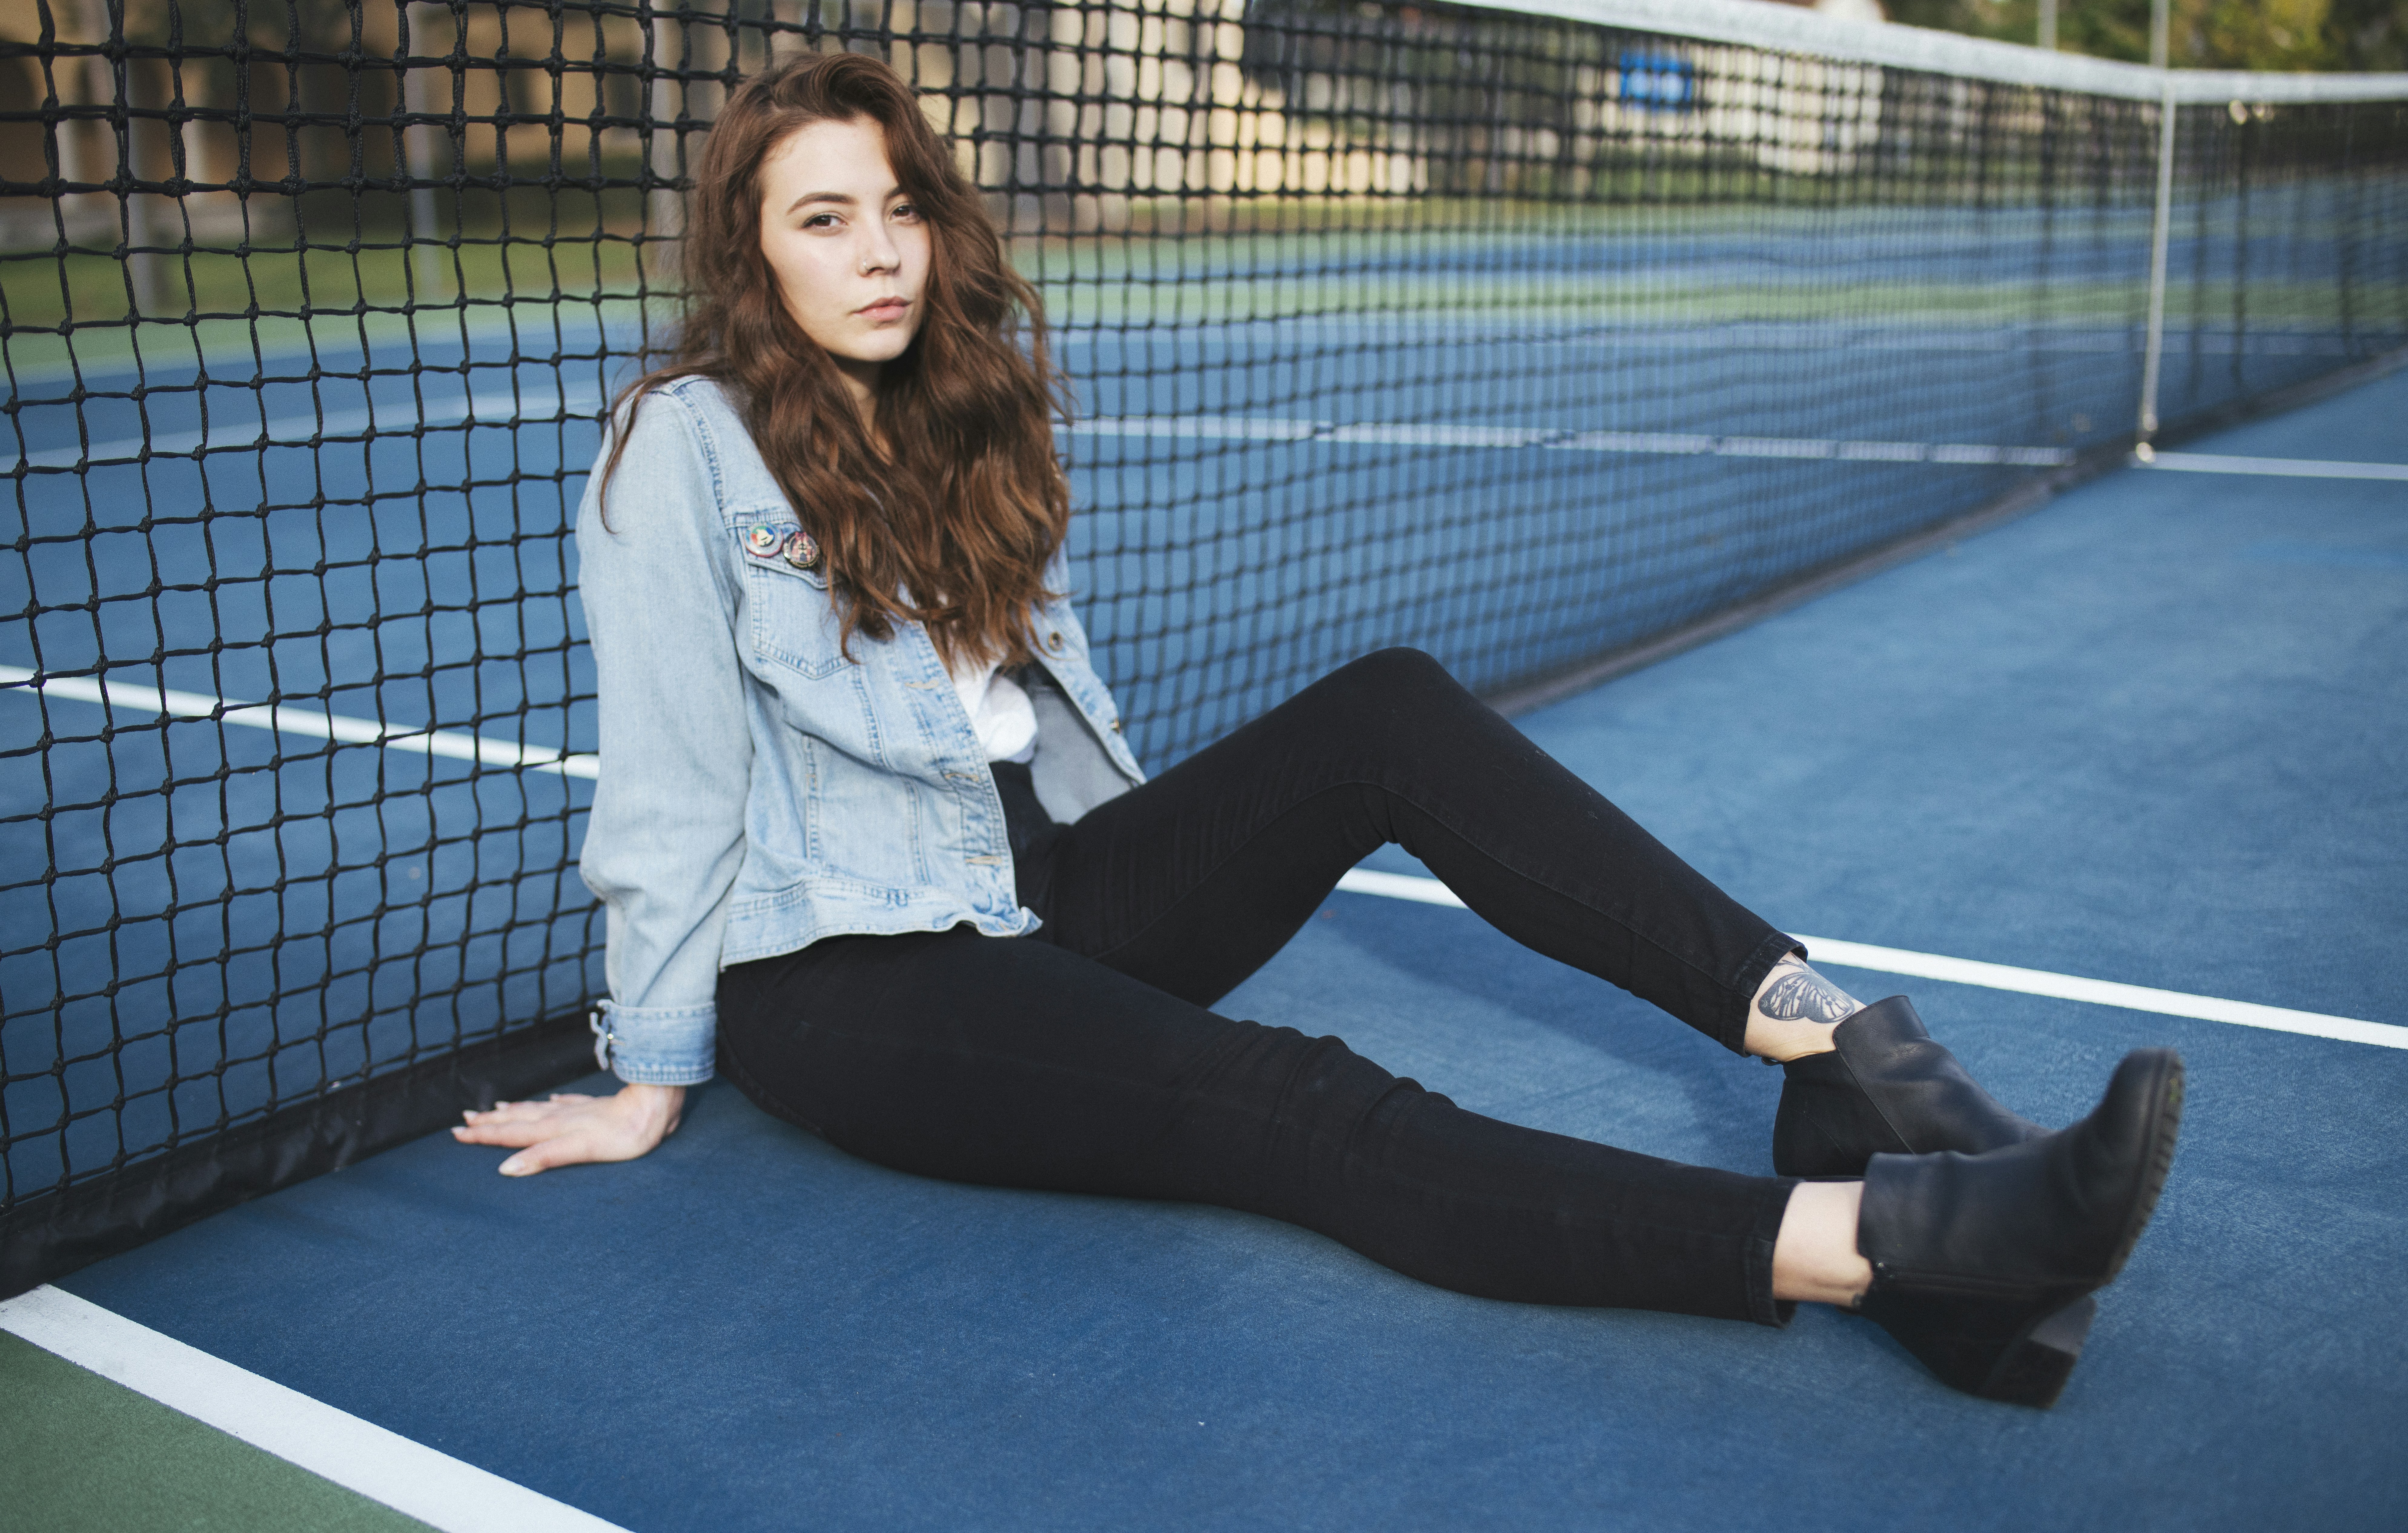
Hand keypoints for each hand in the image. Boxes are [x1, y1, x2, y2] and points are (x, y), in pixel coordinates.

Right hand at [450, 1083, 685, 1175]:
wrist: (654, 1106)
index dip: (484, 1136)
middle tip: (465, 1120)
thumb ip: (544, 1157)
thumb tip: (506, 1169)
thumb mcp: (580, 1150)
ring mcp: (578, 1110)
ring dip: (515, 1111)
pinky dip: (552, 1102)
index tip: (458, 1133)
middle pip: (519, 1119)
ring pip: (538, 1110)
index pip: (511, 1133)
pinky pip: (565, 1103)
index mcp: (554, 1129)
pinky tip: (551, 1099)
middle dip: (490, 1123)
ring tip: (496, 1109)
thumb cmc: (622, 1133)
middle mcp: (561, 1117)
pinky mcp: (595, 1107)